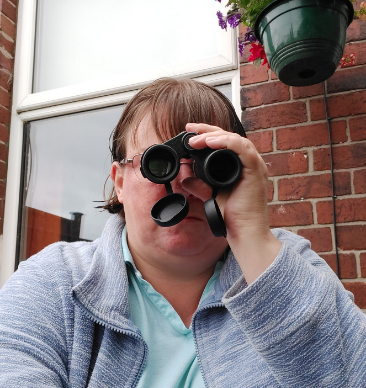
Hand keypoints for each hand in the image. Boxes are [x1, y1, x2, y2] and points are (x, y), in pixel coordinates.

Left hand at [183, 123, 280, 283]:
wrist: (244, 233)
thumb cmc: (232, 216)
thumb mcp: (210, 196)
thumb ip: (199, 186)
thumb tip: (184, 177)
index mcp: (240, 166)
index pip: (224, 143)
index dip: (208, 134)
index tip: (189, 133)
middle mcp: (249, 163)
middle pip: (229, 136)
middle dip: (208, 130)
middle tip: (189, 129)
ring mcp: (254, 166)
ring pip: (235, 139)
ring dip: (214, 135)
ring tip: (196, 139)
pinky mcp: (256, 171)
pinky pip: (242, 149)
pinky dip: (226, 142)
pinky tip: (211, 142)